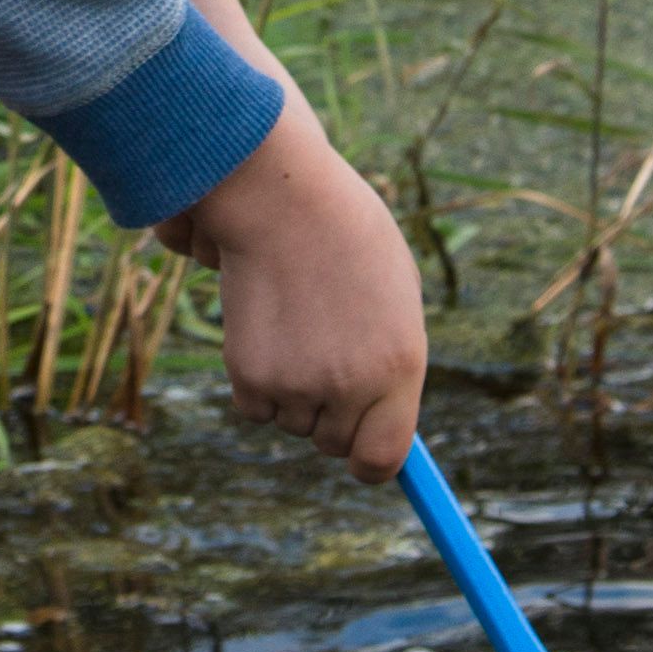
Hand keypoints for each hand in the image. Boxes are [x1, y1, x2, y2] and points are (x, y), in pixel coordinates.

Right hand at [154, 0, 424, 473]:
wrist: (278, 193)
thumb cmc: (342, 232)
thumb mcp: (393, 295)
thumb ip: (391, 358)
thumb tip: (381, 417)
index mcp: (402, 365)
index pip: (383, 458)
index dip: (369, 457)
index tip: (360, 445)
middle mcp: (353, 386)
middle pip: (334, 443)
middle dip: (327, 412)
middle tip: (319, 353)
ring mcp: (300, 384)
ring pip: (292, 421)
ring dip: (289, 390)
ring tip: (292, 322)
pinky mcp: (250, 375)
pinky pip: (255, 406)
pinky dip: (255, 379)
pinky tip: (263, 326)